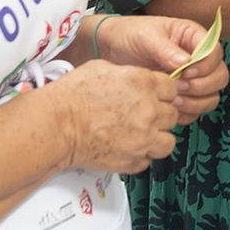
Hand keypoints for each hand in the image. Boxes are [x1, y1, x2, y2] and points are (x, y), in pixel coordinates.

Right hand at [51, 61, 179, 171]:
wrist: (56, 125)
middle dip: (160, 115)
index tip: (156, 96)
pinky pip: (148, 160)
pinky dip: (140, 156)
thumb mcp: (104, 68)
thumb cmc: (72, 96)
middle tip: (144, 116)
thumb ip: (130, 74)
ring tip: (142, 135)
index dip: (163, 93)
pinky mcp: (133, 160)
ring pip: (169, 141)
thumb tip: (136, 79)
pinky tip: (127, 148)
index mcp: (145, 84)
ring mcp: (144, 138)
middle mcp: (150, 111)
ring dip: (157, 138)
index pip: (173, 89)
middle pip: (173, 114)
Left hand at [91, 14, 227, 123]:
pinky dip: (186, 113)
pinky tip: (168, 108)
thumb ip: (166, 49)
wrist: (112, 50)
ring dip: (196, 102)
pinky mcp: (183, 96)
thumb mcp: (147, 37)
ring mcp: (192, 80)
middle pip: (220, 76)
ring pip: (212, 96)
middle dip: (202, 86)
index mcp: (194, 38)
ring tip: (172, 100)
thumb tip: (186, 63)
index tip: (185, 72)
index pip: (215, 53)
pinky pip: (196, 111)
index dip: (205, 65)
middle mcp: (198, 59)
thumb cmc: (131, 35)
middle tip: (178, 88)